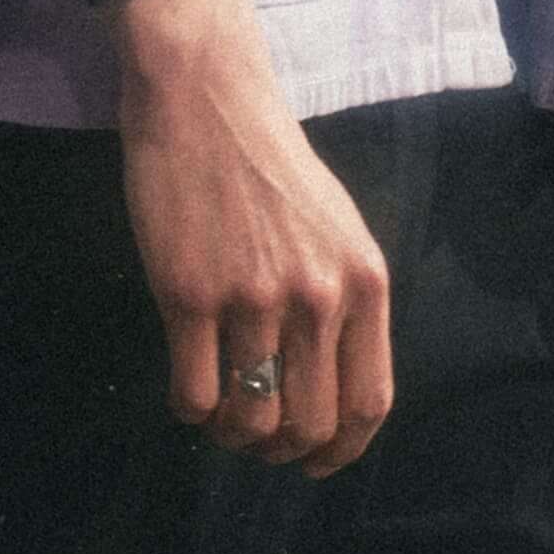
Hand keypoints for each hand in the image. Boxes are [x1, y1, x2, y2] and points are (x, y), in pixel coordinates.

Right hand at [105, 0, 388, 472]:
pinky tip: (185, 394)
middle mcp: (317, 299)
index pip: (368, 404)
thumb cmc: (268, 155)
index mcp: (363, 284)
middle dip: (282, 450)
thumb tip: (330, 375)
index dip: (342, 449)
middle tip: (256, 442)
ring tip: (218, 421)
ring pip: (250, 415)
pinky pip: (196, 388)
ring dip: (234, 436)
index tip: (314, 461)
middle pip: (309, 421)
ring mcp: (251, 297)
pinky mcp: (188, 291)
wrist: (203, 92)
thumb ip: (343, 297)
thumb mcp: (336, 226)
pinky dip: (191, 408)